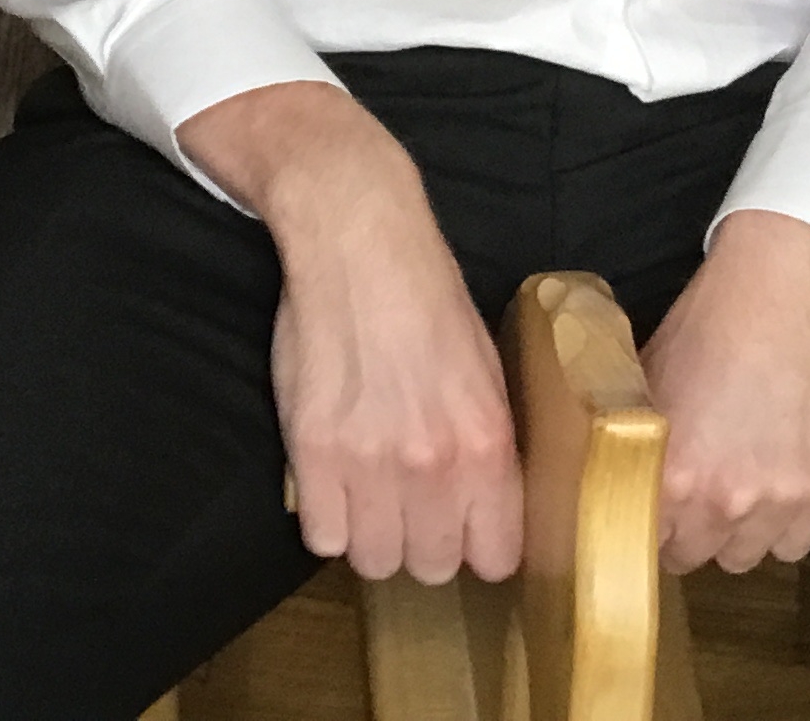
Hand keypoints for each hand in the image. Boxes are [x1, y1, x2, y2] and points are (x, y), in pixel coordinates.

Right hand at [180, 84, 522, 585]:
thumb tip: (491, 504)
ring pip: (374, 561)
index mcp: (487, 442)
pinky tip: (334, 483)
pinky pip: (322, 538)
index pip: (496, 557)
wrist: (359, 244)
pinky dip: (327, 520)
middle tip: (410, 506)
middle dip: (421, 544)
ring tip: (368, 494)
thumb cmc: (427, 298)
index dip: (476, 548)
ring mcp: (369, 463)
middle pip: (430, 566)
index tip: (462, 531)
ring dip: (371, 536)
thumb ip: (489, 444)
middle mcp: (434, 465)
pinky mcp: (313, 453)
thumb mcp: (488, 370)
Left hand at [641, 211, 809, 572]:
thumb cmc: (707, 328)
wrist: (781, 291)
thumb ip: (627, 443)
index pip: (642, 546)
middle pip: (694, 557)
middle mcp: (722, 501)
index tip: (652, 513)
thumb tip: (602, 477)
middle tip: (697, 492)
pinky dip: (785, 525)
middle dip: (690, 530)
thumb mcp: (644, 385)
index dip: (645, 527)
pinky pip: (795, 545)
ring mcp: (778, 499)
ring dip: (738, 532)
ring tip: (740, 484)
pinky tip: (776, 482)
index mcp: (669, 476)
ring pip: (745, 557)